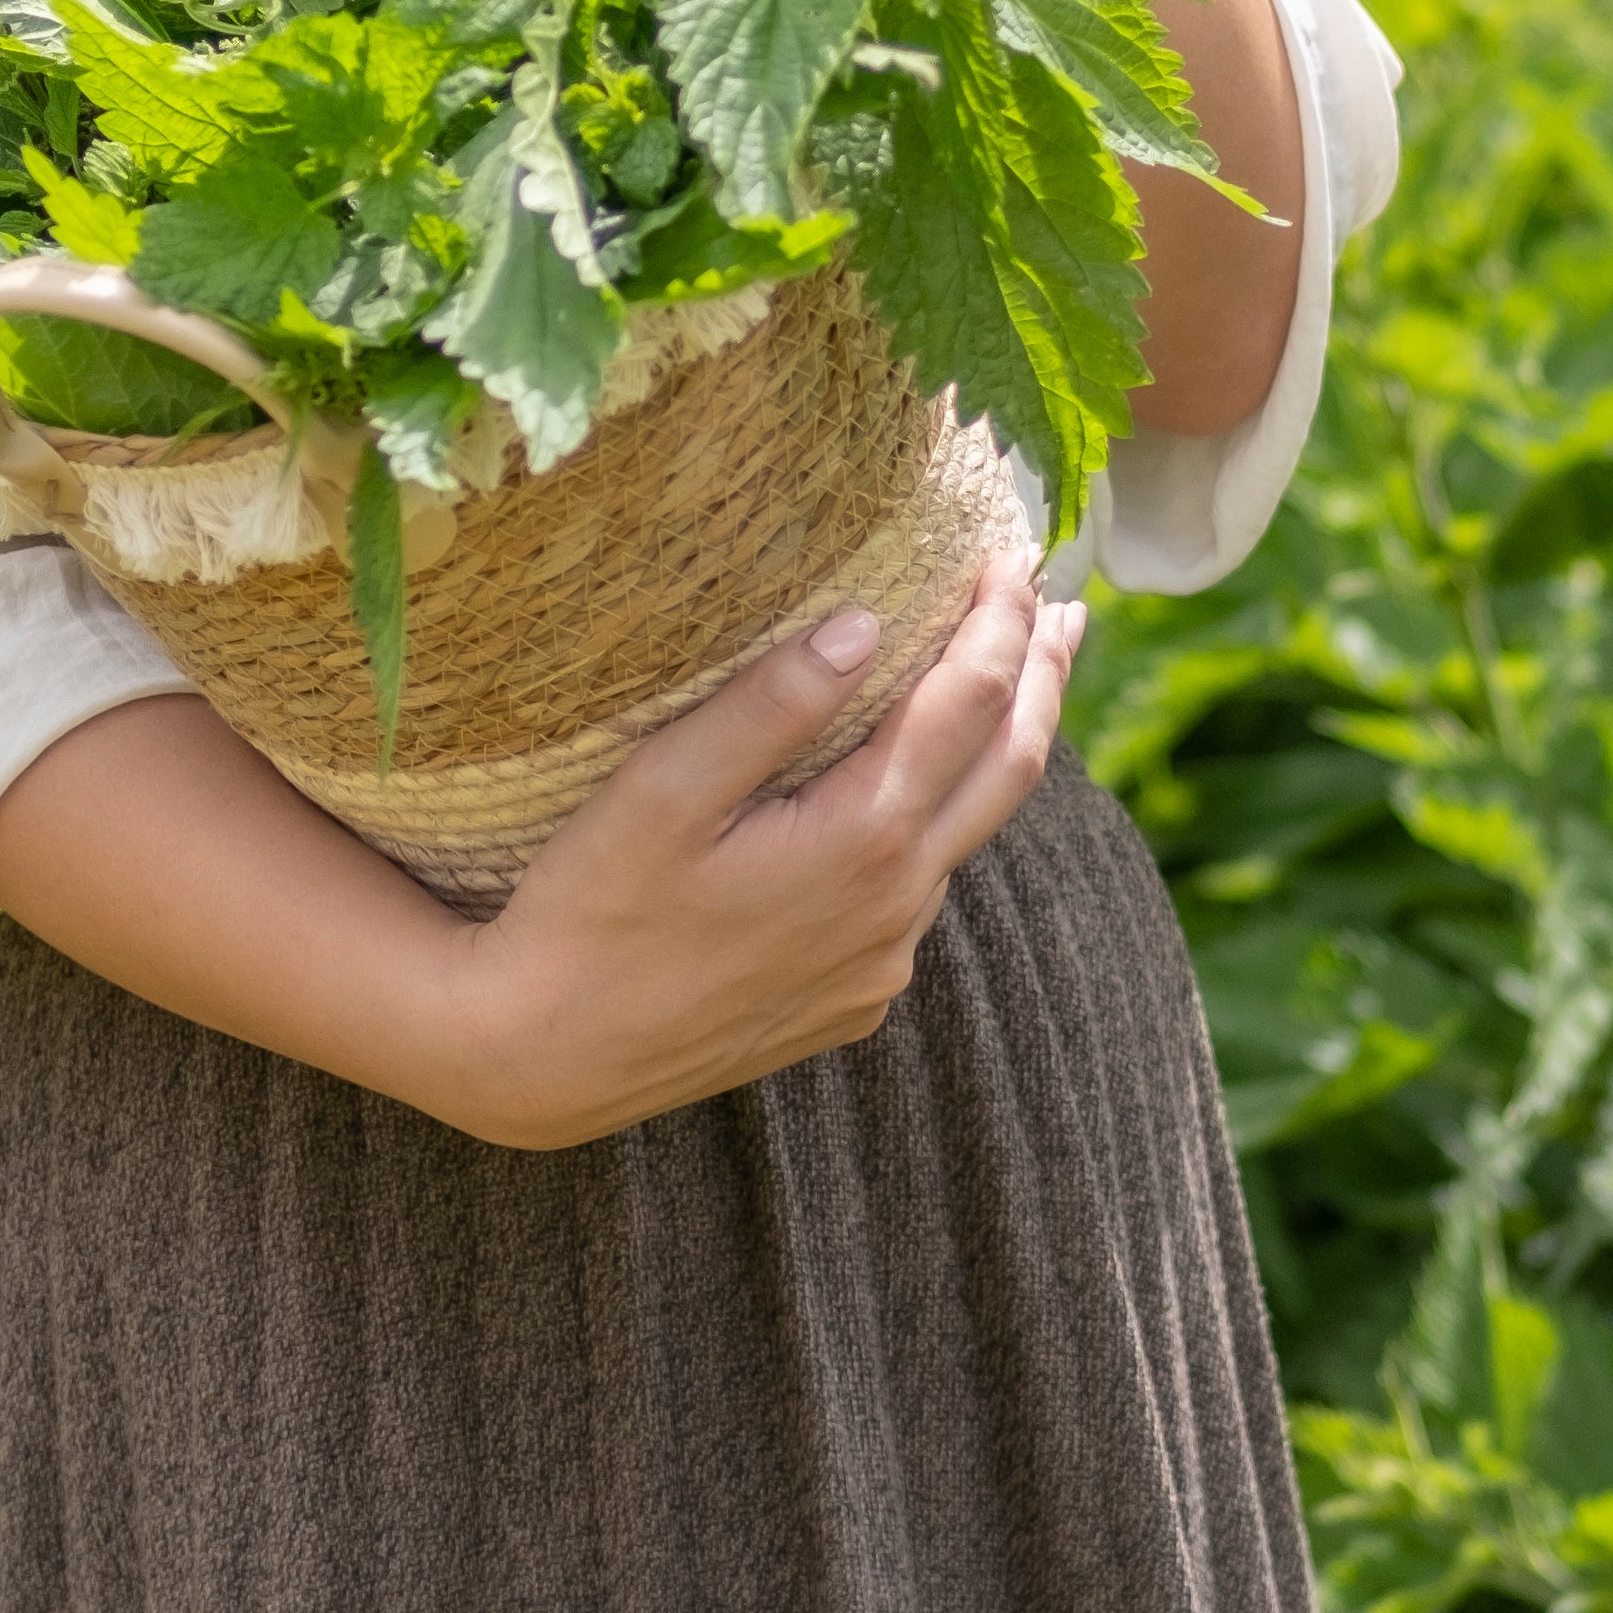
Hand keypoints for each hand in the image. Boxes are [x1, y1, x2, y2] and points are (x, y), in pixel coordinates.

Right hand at [415, 550, 1080, 1150]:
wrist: (548, 1058)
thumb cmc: (588, 909)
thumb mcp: (661, 790)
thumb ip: (769, 705)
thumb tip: (864, 624)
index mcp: (860, 837)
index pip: (970, 701)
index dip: (1002, 620)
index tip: (1013, 554)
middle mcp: (895, 906)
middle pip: (1009, 769)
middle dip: (1043, 678)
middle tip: (1063, 607)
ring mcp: (880, 962)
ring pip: (966, 836)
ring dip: (995, 751)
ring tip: (1007, 686)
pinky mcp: (853, 1000)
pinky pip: (918, 896)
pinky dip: (937, 823)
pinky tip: (909, 799)